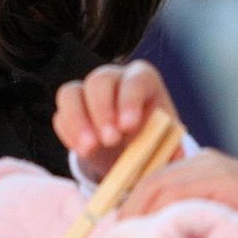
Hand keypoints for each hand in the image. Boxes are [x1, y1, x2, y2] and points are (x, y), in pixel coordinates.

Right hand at [54, 60, 180, 181]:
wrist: (132, 150)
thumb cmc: (154, 140)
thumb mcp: (167, 142)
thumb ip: (172, 148)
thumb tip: (177, 158)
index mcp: (142, 80)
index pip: (134, 80)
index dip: (130, 100)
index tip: (129, 126)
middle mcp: (113, 79)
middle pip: (99, 80)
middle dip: (102, 110)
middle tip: (110, 140)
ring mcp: (87, 93)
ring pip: (71, 93)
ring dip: (78, 121)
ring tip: (90, 149)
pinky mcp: (70, 111)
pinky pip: (60, 115)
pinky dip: (69, 134)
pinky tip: (83, 151)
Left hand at [118, 149, 237, 231]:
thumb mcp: (225, 217)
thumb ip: (196, 220)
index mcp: (202, 166)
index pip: (153, 183)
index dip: (131, 208)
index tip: (118, 235)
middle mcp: (203, 161)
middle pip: (149, 183)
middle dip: (127, 213)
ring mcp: (213, 166)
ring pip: (158, 187)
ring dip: (138, 216)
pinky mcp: (222, 179)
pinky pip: (177, 194)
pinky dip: (159, 215)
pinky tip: (151, 237)